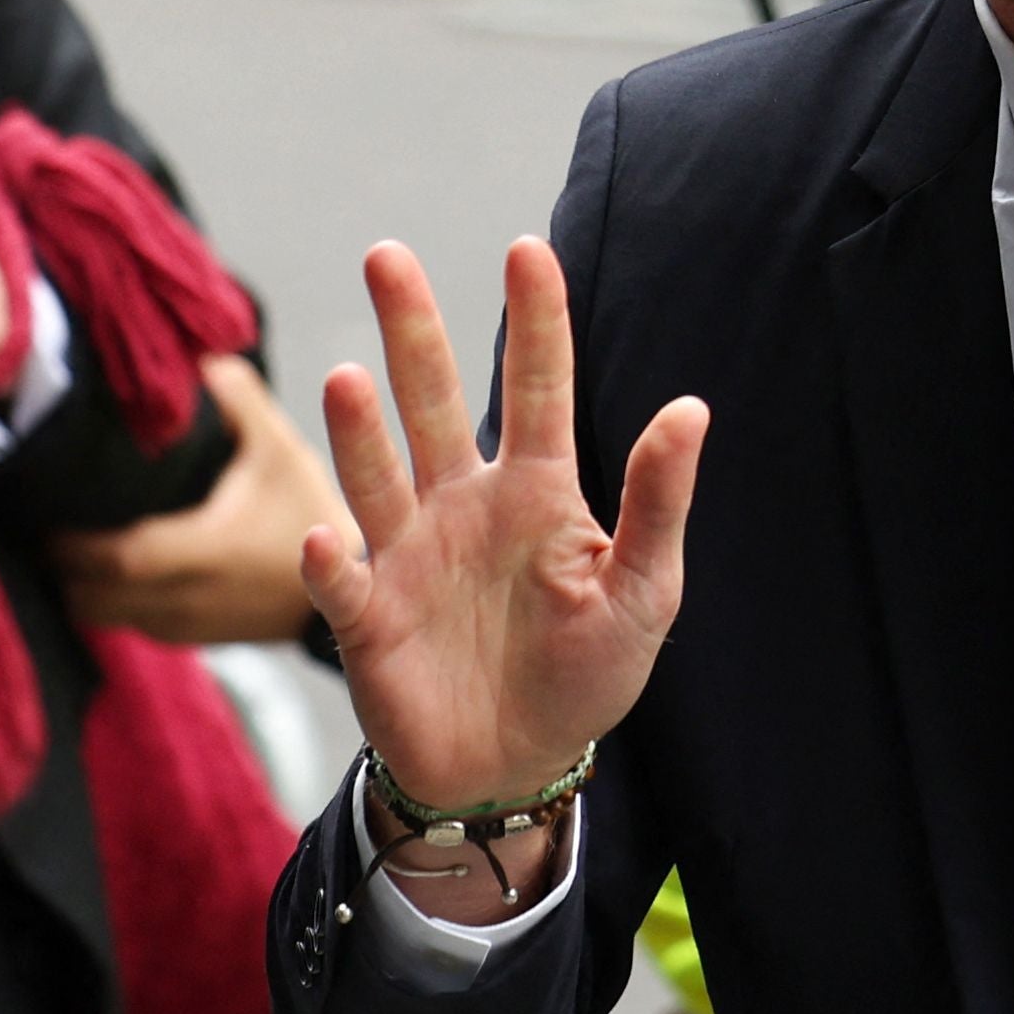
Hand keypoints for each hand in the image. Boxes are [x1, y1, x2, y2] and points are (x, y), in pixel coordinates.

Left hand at [51, 355, 357, 642]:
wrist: (354, 588)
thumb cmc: (313, 516)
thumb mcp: (283, 451)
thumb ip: (242, 405)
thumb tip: (204, 359)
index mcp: (203, 553)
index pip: (113, 558)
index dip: (72, 539)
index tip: (50, 505)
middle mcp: (184, 599)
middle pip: (86, 593)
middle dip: (61, 559)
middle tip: (50, 516)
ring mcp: (182, 625)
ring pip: (98, 612)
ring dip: (80, 581)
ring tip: (76, 537)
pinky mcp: (187, 637)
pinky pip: (124, 620)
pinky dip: (108, 595)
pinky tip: (114, 563)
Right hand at [302, 238, 704, 819]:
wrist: (517, 764)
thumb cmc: (588, 669)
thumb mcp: (643, 589)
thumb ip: (657, 501)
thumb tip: (690, 408)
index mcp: (537, 490)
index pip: (537, 387)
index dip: (534, 321)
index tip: (528, 250)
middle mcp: (463, 505)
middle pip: (433, 401)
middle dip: (412, 332)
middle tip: (387, 254)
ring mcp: (408, 555)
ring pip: (378, 475)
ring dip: (361, 431)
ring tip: (349, 377)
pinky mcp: (368, 618)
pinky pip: (341, 581)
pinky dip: (329, 562)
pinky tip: (323, 540)